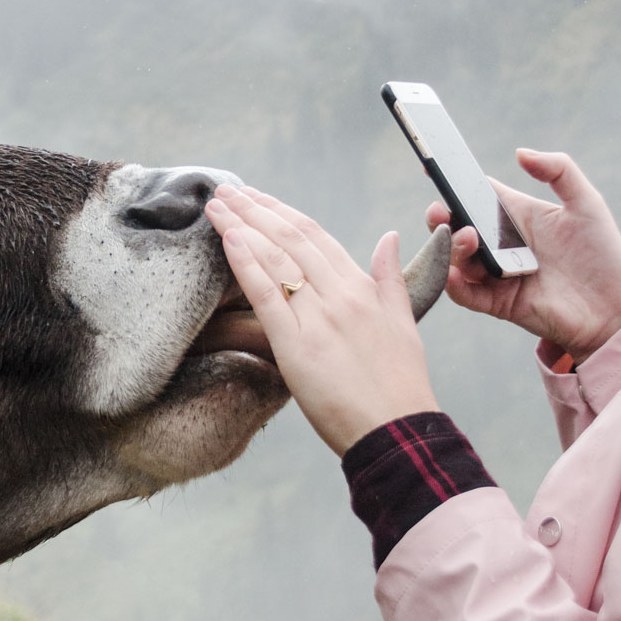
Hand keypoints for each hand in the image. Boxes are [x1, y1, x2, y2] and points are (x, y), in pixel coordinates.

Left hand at [205, 186, 437, 456]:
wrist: (397, 431)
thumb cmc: (399, 384)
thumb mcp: (403, 321)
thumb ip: (389, 277)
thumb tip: (388, 237)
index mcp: (361, 287)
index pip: (315, 235)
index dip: (281, 212)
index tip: (256, 197)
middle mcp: (338, 295)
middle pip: (289, 238)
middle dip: (254, 210)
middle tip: (224, 190)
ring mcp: (317, 318)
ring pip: (274, 259)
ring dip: (241, 226)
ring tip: (217, 205)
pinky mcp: (296, 346)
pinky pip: (266, 295)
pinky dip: (246, 264)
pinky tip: (227, 240)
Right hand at [426, 149, 620, 361]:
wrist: (615, 308)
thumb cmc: (603, 254)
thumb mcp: (586, 203)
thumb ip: (559, 170)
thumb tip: (520, 152)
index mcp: (515, 216)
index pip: (475, 195)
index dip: (454, 184)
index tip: (433, 169)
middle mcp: (499, 244)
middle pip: (456, 226)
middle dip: (441, 217)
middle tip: (440, 211)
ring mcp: (495, 274)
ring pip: (456, 258)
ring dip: (452, 247)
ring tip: (467, 237)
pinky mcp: (496, 303)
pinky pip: (464, 294)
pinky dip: (452, 283)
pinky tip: (453, 272)